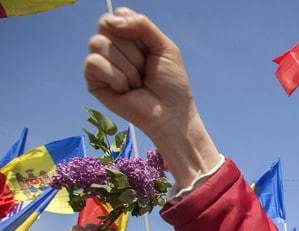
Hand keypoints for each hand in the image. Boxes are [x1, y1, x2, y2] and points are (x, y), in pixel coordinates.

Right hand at [85, 9, 190, 140]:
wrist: (170, 113)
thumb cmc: (170, 83)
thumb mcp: (165, 46)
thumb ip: (142, 25)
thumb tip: (111, 21)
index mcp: (128, 36)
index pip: (118, 14)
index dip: (134, 30)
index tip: (149, 49)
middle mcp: (111, 46)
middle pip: (107, 26)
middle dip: (133, 51)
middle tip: (144, 70)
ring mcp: (101, 63)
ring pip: (99, 44)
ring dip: (127, 67)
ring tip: (137, 82)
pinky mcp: (93, 81)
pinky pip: (94, 63)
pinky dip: (116, 77)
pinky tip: (125, 90)